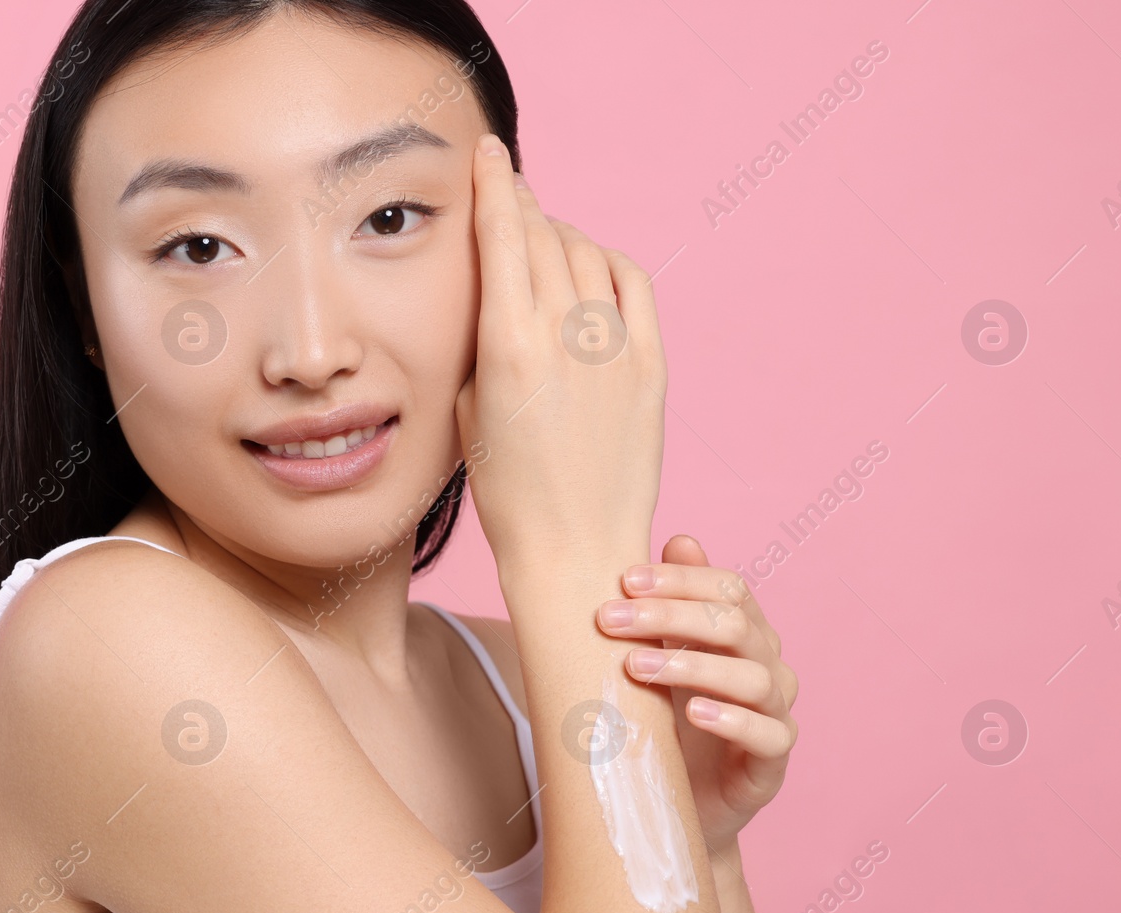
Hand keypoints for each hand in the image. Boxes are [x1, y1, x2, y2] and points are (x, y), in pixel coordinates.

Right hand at [456, 133, 667, 570]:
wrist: (575, 550)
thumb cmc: (508, 493)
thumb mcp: (468, 409)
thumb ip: (480, 338)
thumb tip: (491, 285)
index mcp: (508, 345)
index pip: (504, 234)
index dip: (495, 185)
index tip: (488, 154)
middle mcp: (566, 336)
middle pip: (545, 236)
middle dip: (524, 206)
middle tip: (510, 195)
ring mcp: (615, 348)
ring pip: (588, 254)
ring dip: (562, 235)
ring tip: (545, 240)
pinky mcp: (651, 367)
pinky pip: (633, 284)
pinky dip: (608, 262)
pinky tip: (591, 267)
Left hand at [594, 535, 798, 855]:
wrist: (672, 803)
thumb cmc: (665, 719)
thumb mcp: (659, 655)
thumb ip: (669, 602)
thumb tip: (679, 538)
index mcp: (744, 632)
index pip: (729, 588)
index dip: (680, 579)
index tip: (622, 580)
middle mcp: (768, 665)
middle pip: (734, 625)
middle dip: (669, 615)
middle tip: (609, 620)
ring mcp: (775, 713)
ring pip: (752, 677)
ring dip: (690, 665)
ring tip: (636, 666)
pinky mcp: (771, 764)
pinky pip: (767, 735)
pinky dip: (731, 720)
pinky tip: (693, 713)